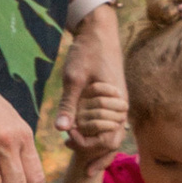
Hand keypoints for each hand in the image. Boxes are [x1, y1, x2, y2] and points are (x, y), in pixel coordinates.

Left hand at [57, 1, 127, 154]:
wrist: (99, 31)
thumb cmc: (88, 52)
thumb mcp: (74, 78)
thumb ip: (68, 104)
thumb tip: (60, 130)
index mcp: (116, 104)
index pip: (108, 140)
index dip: (87, 145)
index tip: (68, 139)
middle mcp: (121, 107)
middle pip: (113, 143)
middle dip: (93, 151)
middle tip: (71, 152)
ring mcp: (118, 103)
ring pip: (113, 134)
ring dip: (96, 144)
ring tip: (76, 151)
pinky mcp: (112, 99)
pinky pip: (109, 123)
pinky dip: (96, 133)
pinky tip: (79, 133)